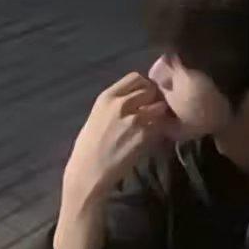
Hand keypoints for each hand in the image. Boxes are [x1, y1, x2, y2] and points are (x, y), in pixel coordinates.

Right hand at [64, 72, 168, 201]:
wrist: (89, 171)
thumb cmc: (88, 147)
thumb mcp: (97, 116)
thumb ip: (114, 105)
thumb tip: (131, 100)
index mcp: (107, 97)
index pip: (135, 77)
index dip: (143, 85)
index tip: (144, 96)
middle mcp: (121, 104)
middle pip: (150, 89)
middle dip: (154, 98)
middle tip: (152, 110)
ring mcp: (135, 119)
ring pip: (159, 106)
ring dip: (160, 114)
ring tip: (155, 123)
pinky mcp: (145, 136)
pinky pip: (160, 126)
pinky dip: (161, 130)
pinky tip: (154, 137)